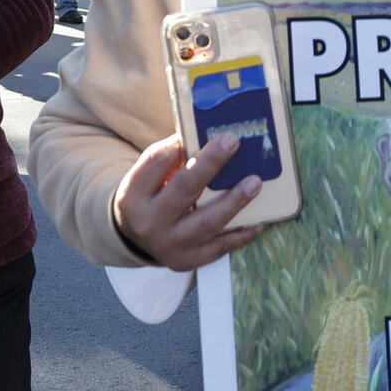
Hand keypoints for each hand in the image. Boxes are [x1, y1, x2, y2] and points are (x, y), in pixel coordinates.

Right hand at [112, 132, 262, 269]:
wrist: (135, 239)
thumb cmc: (149, 197)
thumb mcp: (145, 179)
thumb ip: (168, 160)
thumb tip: (207, 138)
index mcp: (133, 195)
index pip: (156, 163)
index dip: (179, 145)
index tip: (199, 130)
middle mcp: (149, 222)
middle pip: (184, 189)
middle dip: (210, 164)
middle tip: (233, 142)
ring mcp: (169, 245)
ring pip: (207, 222)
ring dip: (234, 201)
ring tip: (255, 183)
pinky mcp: (188, 261)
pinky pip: (220, 247)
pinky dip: (240, 234)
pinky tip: (257, 221)